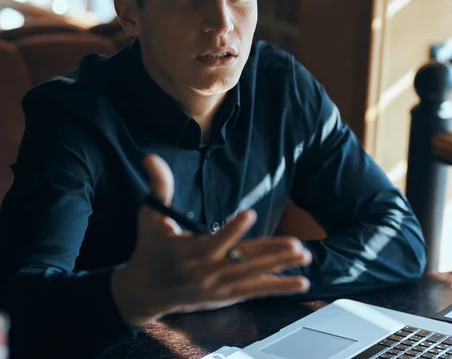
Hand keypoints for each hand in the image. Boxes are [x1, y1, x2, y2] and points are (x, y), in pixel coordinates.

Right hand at [111, 154, 311, 326]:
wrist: (146, 291)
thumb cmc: (150, 248)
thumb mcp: (150, 217)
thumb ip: (158, 187)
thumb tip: (149, 156)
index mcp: (189, 251)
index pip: (214, 241)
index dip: (232, 228)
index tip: (249, 213)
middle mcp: (206, 271)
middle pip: (243, 262)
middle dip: (271, 253)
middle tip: (298, 245)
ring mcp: (218, 286)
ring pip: (253, 276)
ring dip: (280, 267)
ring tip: (305, 258)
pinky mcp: (225, 296)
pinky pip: (254, 291)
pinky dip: (277, 286)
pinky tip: (300, 282)